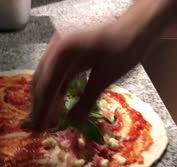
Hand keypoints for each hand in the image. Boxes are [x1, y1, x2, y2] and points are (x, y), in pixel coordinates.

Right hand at [30, 22, 148, 130]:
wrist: (136, 29)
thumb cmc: (123, 48)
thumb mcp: (105, 77)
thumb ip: (86, 101)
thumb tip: (73, 123)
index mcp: (63, 51)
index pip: (46, 85)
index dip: (41, 108)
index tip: (39, 127)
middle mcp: (57, 47)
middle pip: (41, 81)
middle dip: (41, 105)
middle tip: (41, 127)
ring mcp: (61, 50)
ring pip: (47, 79)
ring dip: (48, 100)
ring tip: (51, 121)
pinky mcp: (69, 54)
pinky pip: (57, 75)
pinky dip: (57, 92)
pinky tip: (59, 106)